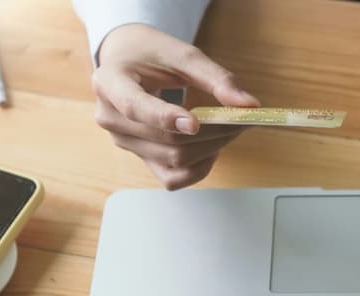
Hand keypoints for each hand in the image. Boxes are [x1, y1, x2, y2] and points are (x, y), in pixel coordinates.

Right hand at [92, 24, 260, 189]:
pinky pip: (172, 178)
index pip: (135, 107)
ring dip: (211, 148)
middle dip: (211, 133)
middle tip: (243, 120)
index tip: (196, 123)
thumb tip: (249, 105)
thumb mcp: (182, 54)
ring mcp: (123, 141)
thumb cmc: (152, 53)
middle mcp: (110, 117)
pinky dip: (198, 168)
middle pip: (166, 139)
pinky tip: (212, 148)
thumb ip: (216, 78)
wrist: (128, 61)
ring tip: (231, 129)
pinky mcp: (140, 158)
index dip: (165, 117)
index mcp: (110, 81)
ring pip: (174, 160)